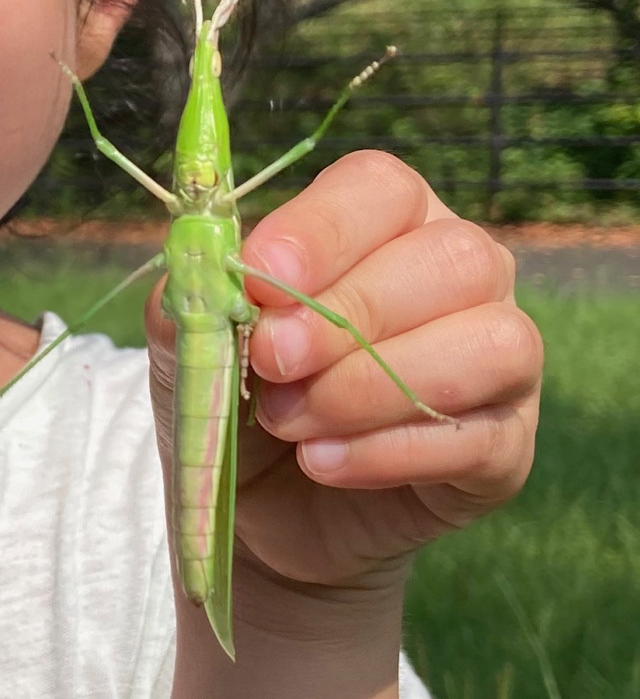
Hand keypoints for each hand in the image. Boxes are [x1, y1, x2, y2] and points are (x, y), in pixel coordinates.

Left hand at [145, 150, 540, 611]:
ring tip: (289, 422)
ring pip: (489, 344)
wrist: (264, 509)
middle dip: (349, 313)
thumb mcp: (192, 348)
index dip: (323, 229)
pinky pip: (479, 437)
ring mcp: (499, 362)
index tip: (261, 279)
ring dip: (372, 386)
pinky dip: (388, 452)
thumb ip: (194, 302)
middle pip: (452, 258)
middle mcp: (461, 277)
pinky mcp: (506, 447)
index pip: (381, 188)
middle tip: (270, 360)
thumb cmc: (237, 399)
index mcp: (385, 222)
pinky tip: (323, 462)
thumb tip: (202, 274)